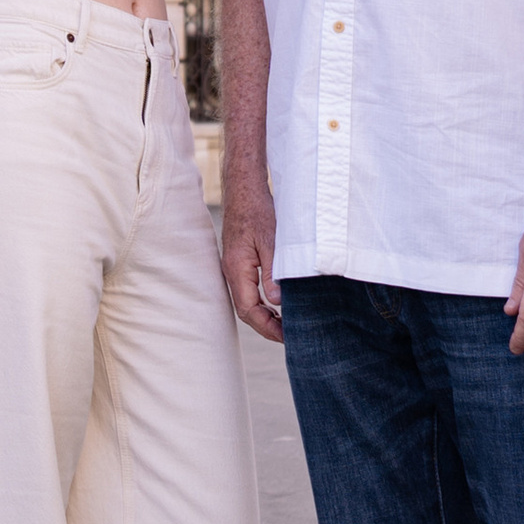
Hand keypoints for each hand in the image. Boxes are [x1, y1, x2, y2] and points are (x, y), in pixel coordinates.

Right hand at [220, 186, 283, 342]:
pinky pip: (248, 289)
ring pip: (247, 301)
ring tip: (286, 325)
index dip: (267, 327)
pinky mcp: (240, 261)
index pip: (248, 310)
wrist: (243, 187)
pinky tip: (277, 303)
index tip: (287, 337)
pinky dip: (262, 302)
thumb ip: (273, 272)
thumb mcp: (271, 240)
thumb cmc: (257, 209)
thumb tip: (278, 302)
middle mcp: (232, 271)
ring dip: (265, 316)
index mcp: (237, 268)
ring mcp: (234, 266)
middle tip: (290, 336)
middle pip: (246, 310)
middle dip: (266, 327)